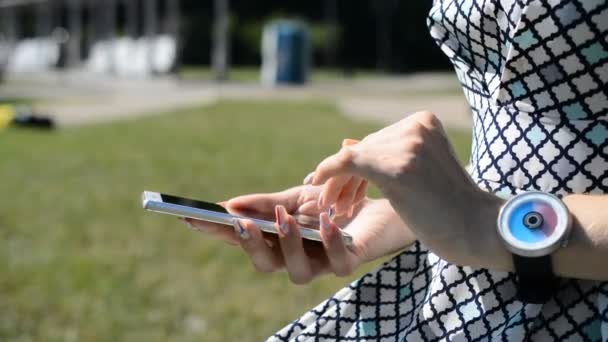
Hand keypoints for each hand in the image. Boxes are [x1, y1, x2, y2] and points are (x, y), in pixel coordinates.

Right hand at [185, 185, 413, 283]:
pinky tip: (327, 220)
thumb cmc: (333, 203)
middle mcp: (295, 258)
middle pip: (263, 263)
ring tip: (283, 218)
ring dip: (286, 244)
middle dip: (248, 244)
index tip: (189, 216)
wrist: (379, 205)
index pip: (241, 239)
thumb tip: (229, 206)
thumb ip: (267, 203)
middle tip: (236, 222)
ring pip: (296, 271)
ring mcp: (321, 264)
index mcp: (277, 241)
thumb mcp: (297, 198)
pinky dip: (329, 241)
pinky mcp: (348, 262)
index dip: (215, 231)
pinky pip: (338, 262)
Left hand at [312, 111, 503, 266]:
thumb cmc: (449, 206)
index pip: (376, 141)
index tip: (335, 185)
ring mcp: (409, 144)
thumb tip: (345, 143)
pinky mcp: (398, 166)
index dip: (353, 165)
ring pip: (355, 158)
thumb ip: (384, 156)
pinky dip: (330, 174)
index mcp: (424, 121)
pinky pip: (350, 163)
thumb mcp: (417, 172)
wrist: (477, 229)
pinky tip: (317, 186)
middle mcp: (416, 125)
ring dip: (337, 183)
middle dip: (344, 177)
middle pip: (364, 149)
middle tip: (330, 203)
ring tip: (331, 208)